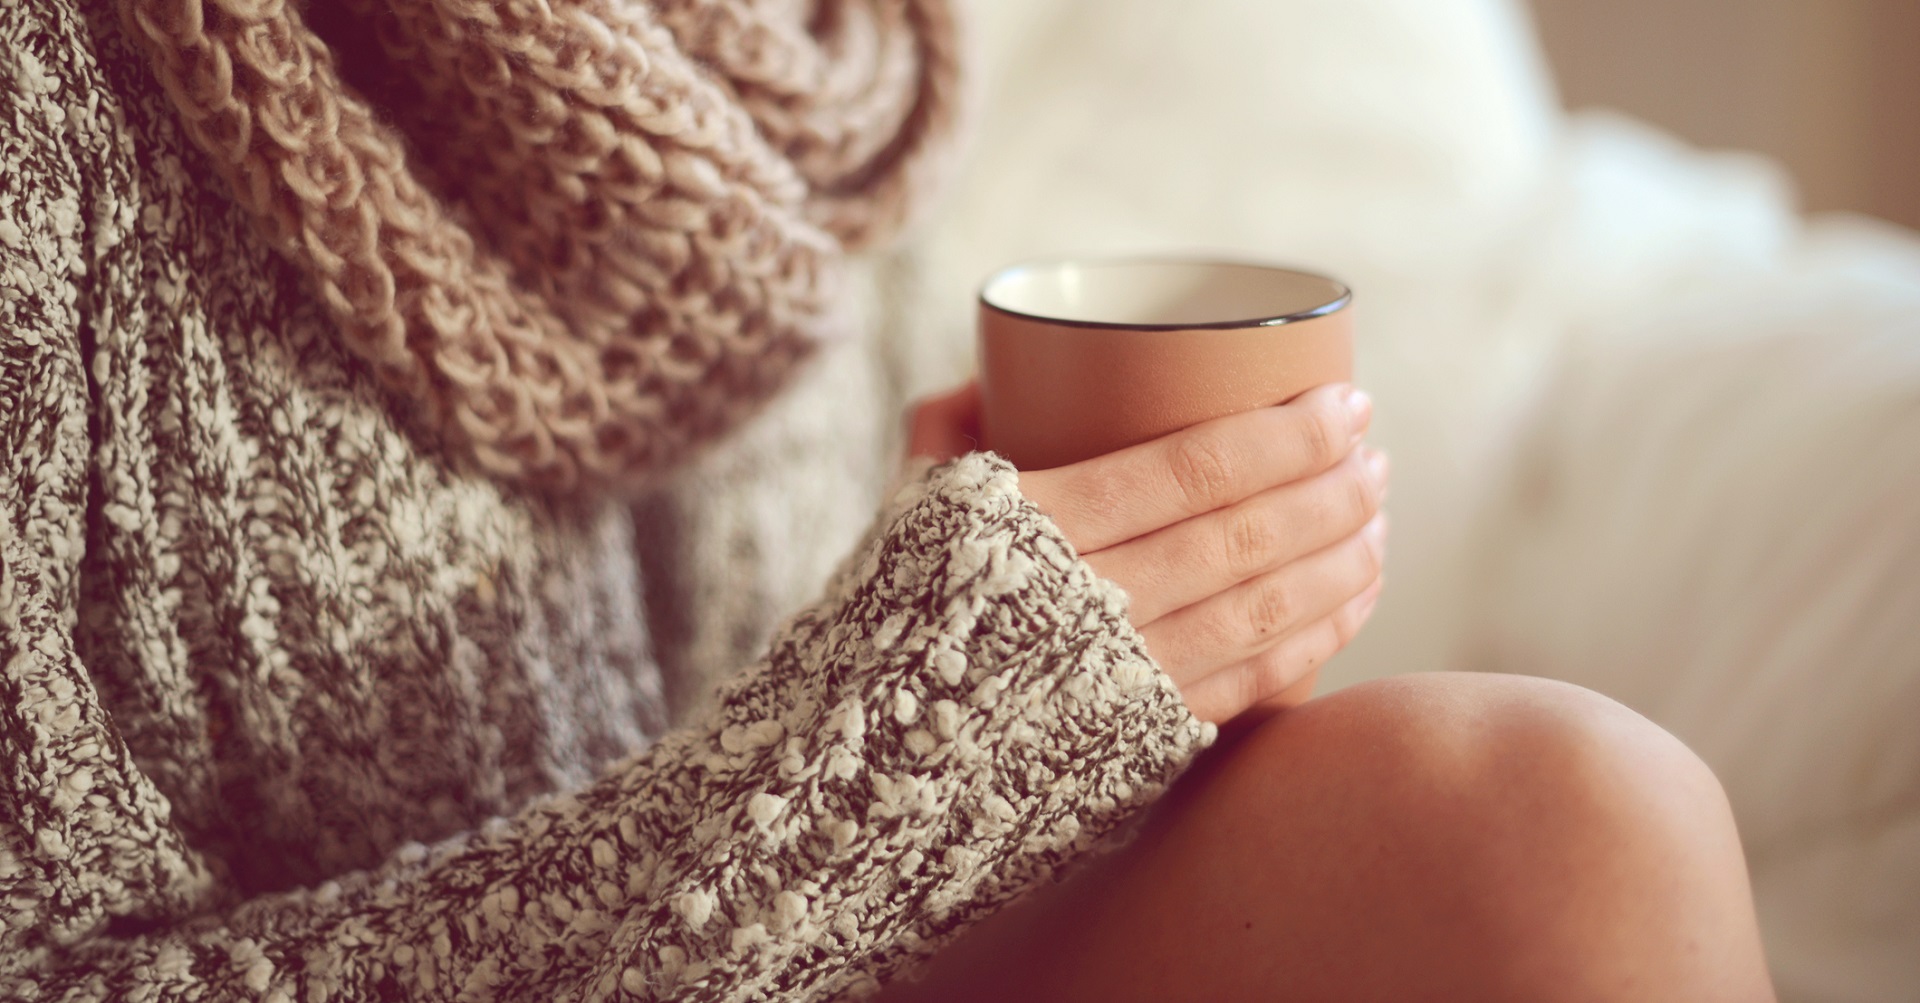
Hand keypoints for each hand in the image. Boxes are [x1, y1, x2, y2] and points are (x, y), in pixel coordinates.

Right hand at [908, 382, 1387, 724]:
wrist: (868, 766)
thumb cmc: (886, 619)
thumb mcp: (899, 514)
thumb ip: (944, 431)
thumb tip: (994, 370)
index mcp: (1027, 528)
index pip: (1192, 469)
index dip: (1286, 435)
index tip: (1344, 404)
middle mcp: (1083, 604)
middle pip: (1244, 533)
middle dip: (1331, 487)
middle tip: (1374, 453)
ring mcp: (1119, 680)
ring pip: (1265, 607)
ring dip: (1341, 556)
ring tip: (1380, 515)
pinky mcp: (1140, 744)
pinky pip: (1255, 681)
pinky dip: (1318, 635)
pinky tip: (1356, 596)